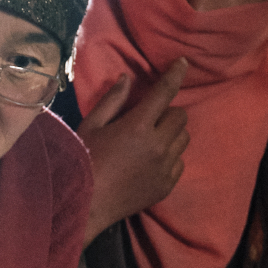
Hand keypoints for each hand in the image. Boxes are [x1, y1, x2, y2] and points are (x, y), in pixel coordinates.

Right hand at [80, 61, 188, 242]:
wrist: (86, 204)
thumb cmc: (83, 160)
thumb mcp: (92, 125)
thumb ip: (112, 100)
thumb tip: (127, 79)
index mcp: (138, 126)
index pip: (165, 92)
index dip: (176, 74)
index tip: (183, 63)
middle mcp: (157, 146)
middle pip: (180, 117)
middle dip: (169, 111)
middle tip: (150, 118)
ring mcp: (164, 168)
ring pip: (183, 139)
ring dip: (172, 133)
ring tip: (152, 139)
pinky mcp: (166, 186)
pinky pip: (180, 162)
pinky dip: (171, 157)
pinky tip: (152, 160)